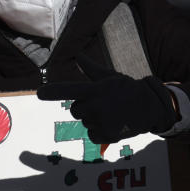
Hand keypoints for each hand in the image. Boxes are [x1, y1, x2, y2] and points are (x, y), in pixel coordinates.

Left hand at [36, 56, 177, 143]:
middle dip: (84, 108)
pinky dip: (100, 132)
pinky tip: (112, 124)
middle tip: (102, 104)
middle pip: (75, 110)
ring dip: (94, 120)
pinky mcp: (106, 135)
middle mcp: (96, 106)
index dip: (53, 92)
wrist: (150, 106)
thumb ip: (91, 69)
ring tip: (111, 113)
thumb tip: (78, 55)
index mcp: (95, 90)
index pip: (69, 90)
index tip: (39, 94)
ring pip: (85, 123)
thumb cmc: (127, 89)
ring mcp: (101, 122)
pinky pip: (92, 135)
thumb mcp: (110, 77)